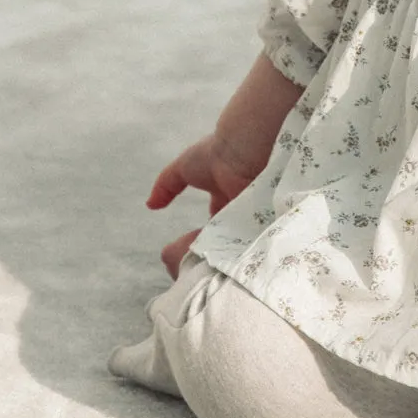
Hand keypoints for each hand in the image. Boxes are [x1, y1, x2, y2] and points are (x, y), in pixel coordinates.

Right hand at [147, 133, 264, 278]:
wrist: (244, 149)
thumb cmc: (214, 153)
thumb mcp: (183, 169)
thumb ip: (166, 186)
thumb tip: (150, 205)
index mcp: (225, 192)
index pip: (216, 222)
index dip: (207, 236)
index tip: (197, 250)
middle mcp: (240, 202)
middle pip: (230, 233)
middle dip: (220, 247)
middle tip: (210, 264)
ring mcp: (254, 210)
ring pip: (243, 238)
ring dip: (234, 250)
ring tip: (222, 269)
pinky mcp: (267, 217)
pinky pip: (259, 238)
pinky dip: (251, 248)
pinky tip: (240, 263)